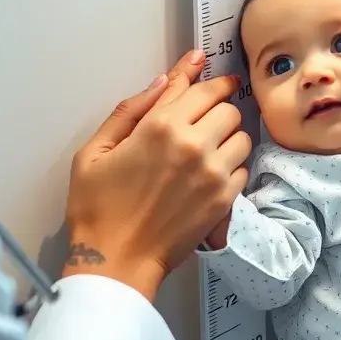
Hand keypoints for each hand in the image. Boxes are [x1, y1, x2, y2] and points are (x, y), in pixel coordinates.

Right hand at [62, 50, 251, 300]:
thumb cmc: (98, 208)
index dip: (216, 81)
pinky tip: (212, 175)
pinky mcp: (225, 198)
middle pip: (229, 109)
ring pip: (242, 136)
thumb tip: (165, 80)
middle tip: (206, 123)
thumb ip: (132, 109)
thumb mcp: (96, 150)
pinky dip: (233, 167)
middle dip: (219, 111)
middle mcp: (193, 144)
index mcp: (160, 127)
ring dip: (229, 138)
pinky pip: (244, 167)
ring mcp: (213, 172)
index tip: (222, 79)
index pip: (205, 89)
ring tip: (209, 150)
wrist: (115, 260)